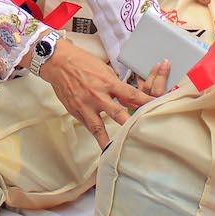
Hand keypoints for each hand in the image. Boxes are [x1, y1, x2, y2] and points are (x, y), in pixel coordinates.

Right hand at [35, 38, 155, 147]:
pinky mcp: (75, 111)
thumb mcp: (104, 71)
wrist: (58, 62)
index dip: (145, 102)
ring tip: (115, 152)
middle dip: (129, 125)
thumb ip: (117, 87)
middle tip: (140, 136)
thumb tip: (131, 101)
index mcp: (107, 82)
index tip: (156, 109)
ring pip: (98, 127)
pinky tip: (101, 143)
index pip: (131, 94)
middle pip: (117, 114)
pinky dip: (95, 134)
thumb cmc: (83, 63)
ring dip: (108, 141)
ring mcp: (85, 105)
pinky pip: (87, 125)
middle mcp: (97, 95)